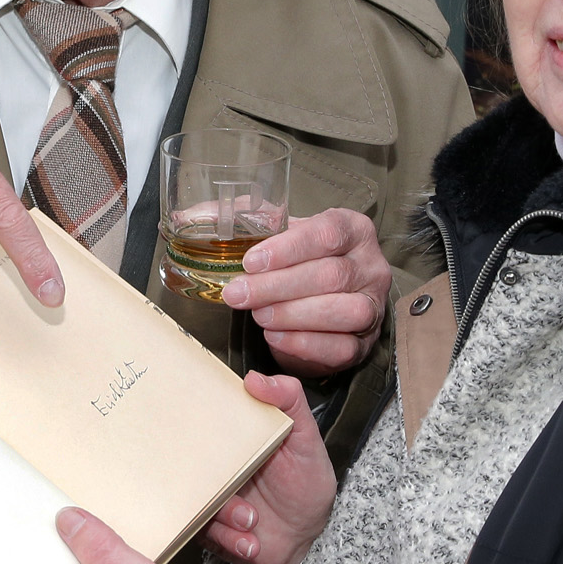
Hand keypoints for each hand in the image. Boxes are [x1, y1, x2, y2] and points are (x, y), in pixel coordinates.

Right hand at [200, 373, 335, 563]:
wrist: (304, 541)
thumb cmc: (305, 486)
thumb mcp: (307, 440)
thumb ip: (291, 403)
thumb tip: (255, 378)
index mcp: (233, 441)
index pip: (204, 422)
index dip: (198, 422)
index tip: (201, 427)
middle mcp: (216, 468)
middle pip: (192, 464)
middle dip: (214, 480)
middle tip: (241, 491)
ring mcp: (211, 499)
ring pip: (199, 502)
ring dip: (226, 515)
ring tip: (252, 520)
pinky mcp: (209, 530)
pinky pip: (205, 534)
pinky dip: (230, 540)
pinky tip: (251, 542)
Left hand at [221, 208, 390, 377]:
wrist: (317, 296)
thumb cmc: (296, 260)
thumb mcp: (274, 232)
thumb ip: (239, 221)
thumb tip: (190, 216)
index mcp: (353, 229)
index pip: (327, 233)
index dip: (288, 249)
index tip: (251, 261)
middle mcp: (371, 265)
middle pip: (331, 275)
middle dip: (278, 287)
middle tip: (239, 294)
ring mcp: (373, 305)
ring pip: (344, 311)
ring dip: (294, 315)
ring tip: (259, 316)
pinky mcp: (364, 342)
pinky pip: (342, 347)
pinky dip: (306, 344)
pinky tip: (276, 337)